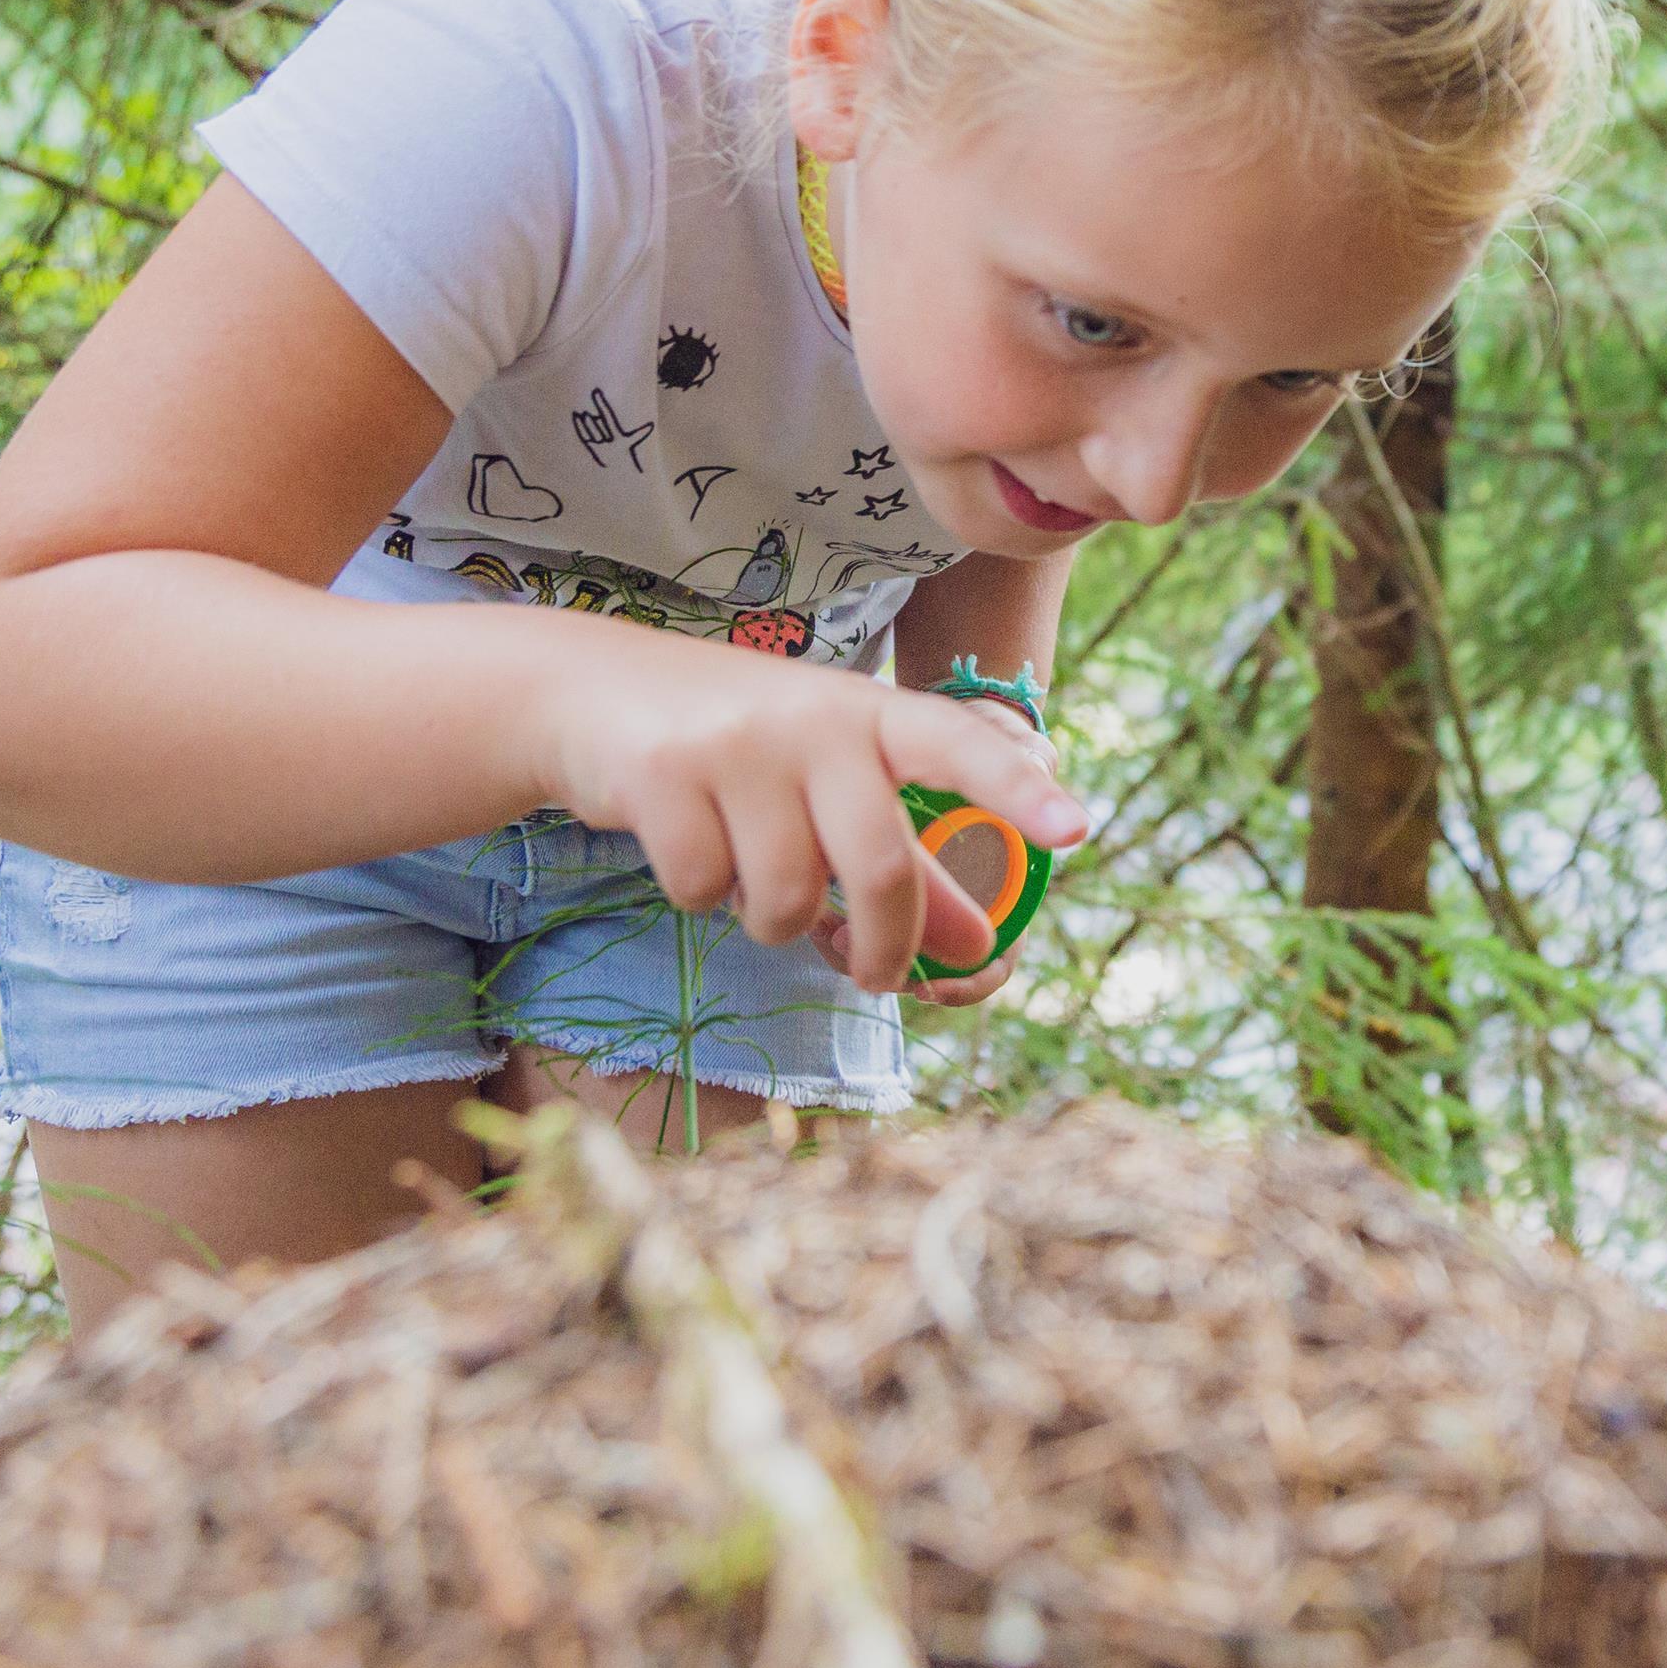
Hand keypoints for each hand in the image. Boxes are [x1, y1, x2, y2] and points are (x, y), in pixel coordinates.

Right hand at [531, 636, 1088, 995]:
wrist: (591, 692)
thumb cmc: (740, 747)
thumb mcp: (830, 782)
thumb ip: (907, 860)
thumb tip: (977, 947)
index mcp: (868, 712)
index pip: (958, 744)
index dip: (1016, 788)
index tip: (1075, 829)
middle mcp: (813, 719)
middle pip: (878, 867)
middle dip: (882, 945)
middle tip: (874, 975)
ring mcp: (737, 744)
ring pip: (785, 898)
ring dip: (772, 920)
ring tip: (752, 875)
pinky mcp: (664, 776)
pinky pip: (706, 892)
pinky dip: (702, 898)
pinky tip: (689, 848)